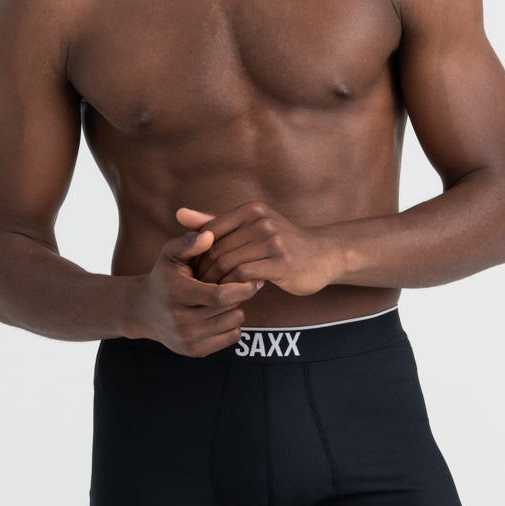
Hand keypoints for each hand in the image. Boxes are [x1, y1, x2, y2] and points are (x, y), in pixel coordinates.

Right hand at [131, 224, 263, 355]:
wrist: (144, 311)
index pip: (219, 296)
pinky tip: (221, 313)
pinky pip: (232, 337)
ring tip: (226, 298)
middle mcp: (180, 320)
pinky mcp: (195, 352)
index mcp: (176, 293)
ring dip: (236, 308)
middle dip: (240, 294)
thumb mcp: (170, 254)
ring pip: (233, 322)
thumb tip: (210, 235)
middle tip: (240, 284)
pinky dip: (232, 324)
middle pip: (229, 309)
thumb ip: (189, 242)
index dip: (241, 287)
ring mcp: (187, 339)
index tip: (253, 278)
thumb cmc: (164, 276)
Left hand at [175, 201, 341, 297]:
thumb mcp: (250, 227)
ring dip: (217, 283)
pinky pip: (245, 277)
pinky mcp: (281, 262)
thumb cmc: (283, 244)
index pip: (209, 232)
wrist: (325, 255)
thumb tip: (179, 214)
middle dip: (203, 272)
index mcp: (250, 210)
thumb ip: (215, 222)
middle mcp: (261, 221)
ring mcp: (273, 240)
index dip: (197, 255)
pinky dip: (235, 288)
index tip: (192, 273)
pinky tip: (236, 295)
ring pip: (229, 264)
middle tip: (197, 290)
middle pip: (217, 250)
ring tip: (213, 295)